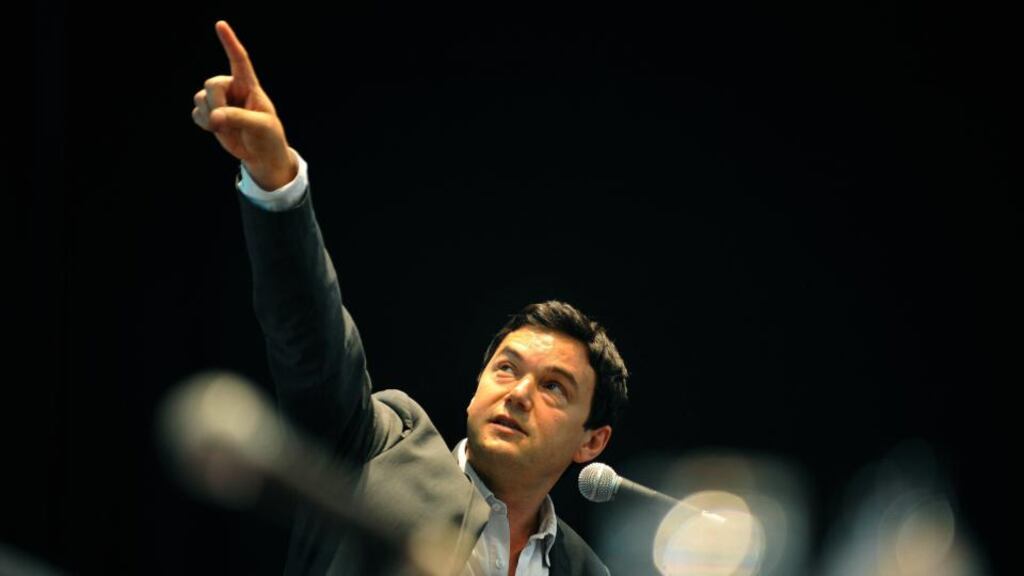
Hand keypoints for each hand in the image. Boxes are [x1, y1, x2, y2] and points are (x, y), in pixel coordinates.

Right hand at [192, 21, 296, 189]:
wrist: (261, 155)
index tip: (220, 25)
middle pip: (212, 83)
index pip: (239, 60)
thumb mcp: (260, 126)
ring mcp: (220, 101)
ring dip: (209, 116)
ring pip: (200, 98)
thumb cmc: (268, 137)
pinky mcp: (210, 114)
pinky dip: (202, 122)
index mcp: (249, 86)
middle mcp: (232, 89)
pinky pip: (196, 112)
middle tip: (223, 122)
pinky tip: (215, 129)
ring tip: (225, 127)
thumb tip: (214, 116)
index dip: (230, 42)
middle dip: (215, 103)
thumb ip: (238, 118)